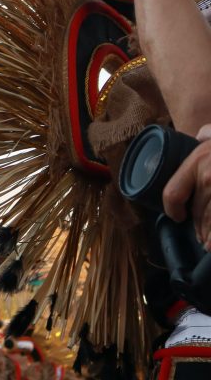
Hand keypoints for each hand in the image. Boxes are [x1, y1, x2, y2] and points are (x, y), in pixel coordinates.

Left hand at [163, 124, 210, 247]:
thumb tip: (201, 136)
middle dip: (198, 226)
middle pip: (196, 211)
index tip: (178, 216)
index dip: (172, 208)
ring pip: (209, 221)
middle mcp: (208, 178)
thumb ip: (210, 135)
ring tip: (207, 243)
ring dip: (207, 235)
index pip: (173, 192)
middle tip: (200, 236)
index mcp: (199, 160)